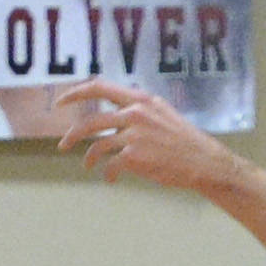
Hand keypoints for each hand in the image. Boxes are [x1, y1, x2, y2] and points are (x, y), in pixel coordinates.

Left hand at [54, 78, 231, 184]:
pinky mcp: (135, 156)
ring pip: (97, 145)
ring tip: (87, 166)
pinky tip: (110, 179)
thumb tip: (117, 116)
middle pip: (92, 120)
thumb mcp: (162, 113)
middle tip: (62, 144)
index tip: (62, 102)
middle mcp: (135, 113)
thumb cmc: (185, 141)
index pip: (100, 87)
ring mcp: (134, 134)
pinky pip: (111, 165)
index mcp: (140, 99)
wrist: (204, 161)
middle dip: (73, 134)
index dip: (77, 93)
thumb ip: (139, 110)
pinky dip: (108, 173)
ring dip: (88, 157)